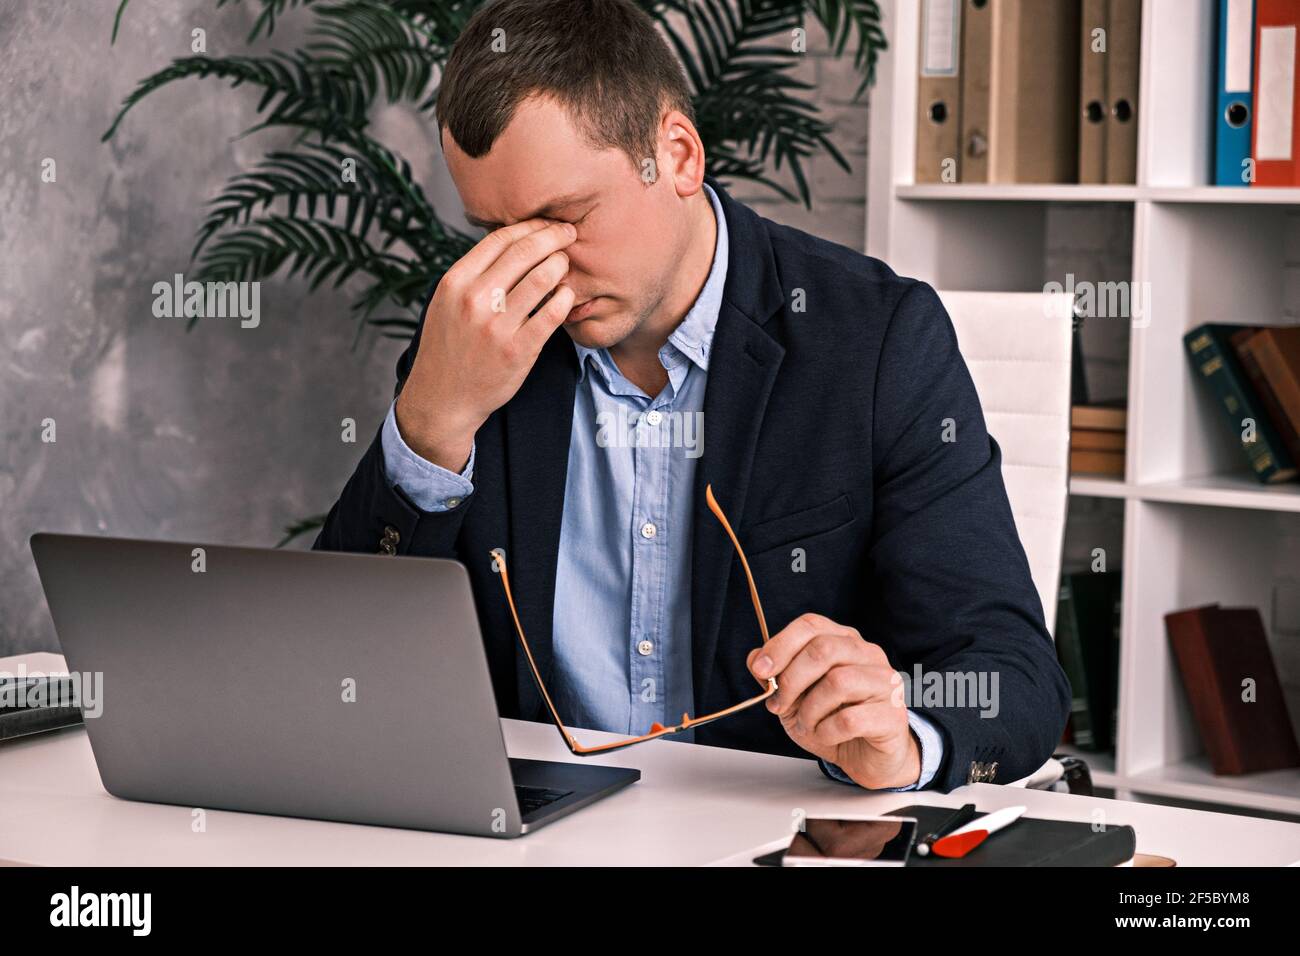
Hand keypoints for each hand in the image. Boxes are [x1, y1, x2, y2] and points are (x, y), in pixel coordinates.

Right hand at [395, 218, 577, 470]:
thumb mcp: (446, 302)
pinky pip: (551, 315)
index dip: (530, 226)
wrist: (443, 398)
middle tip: (569, 234)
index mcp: (455, 282)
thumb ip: (473, 274)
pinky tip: (567, 295)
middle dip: (553, 237)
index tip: (547, 224)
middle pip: (524, 253)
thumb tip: (510, 243)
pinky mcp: (518, 350)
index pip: (499, 239)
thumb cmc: (449, 347)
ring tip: (566, 264)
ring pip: (541, 279)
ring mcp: (497, 326)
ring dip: (560, 265)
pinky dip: (565, 299)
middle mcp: (474, 300)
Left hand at [746, 612, 919, 788]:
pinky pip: (849, 720)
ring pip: (837, 682)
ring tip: (807, 723)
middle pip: (823, 649)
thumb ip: (775, 676)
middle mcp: (868, 655)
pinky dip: (826, 731)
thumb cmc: (833, 721)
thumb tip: (755, 658)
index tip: (760, 670)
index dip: (780, 644)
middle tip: (779, 705)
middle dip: (791, 680)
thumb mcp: (794, 697)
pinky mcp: (892, 716)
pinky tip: (826, 735)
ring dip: (810, 709)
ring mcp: (885, 683)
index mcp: (844, 641)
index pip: (811, 625)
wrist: (867, 758)